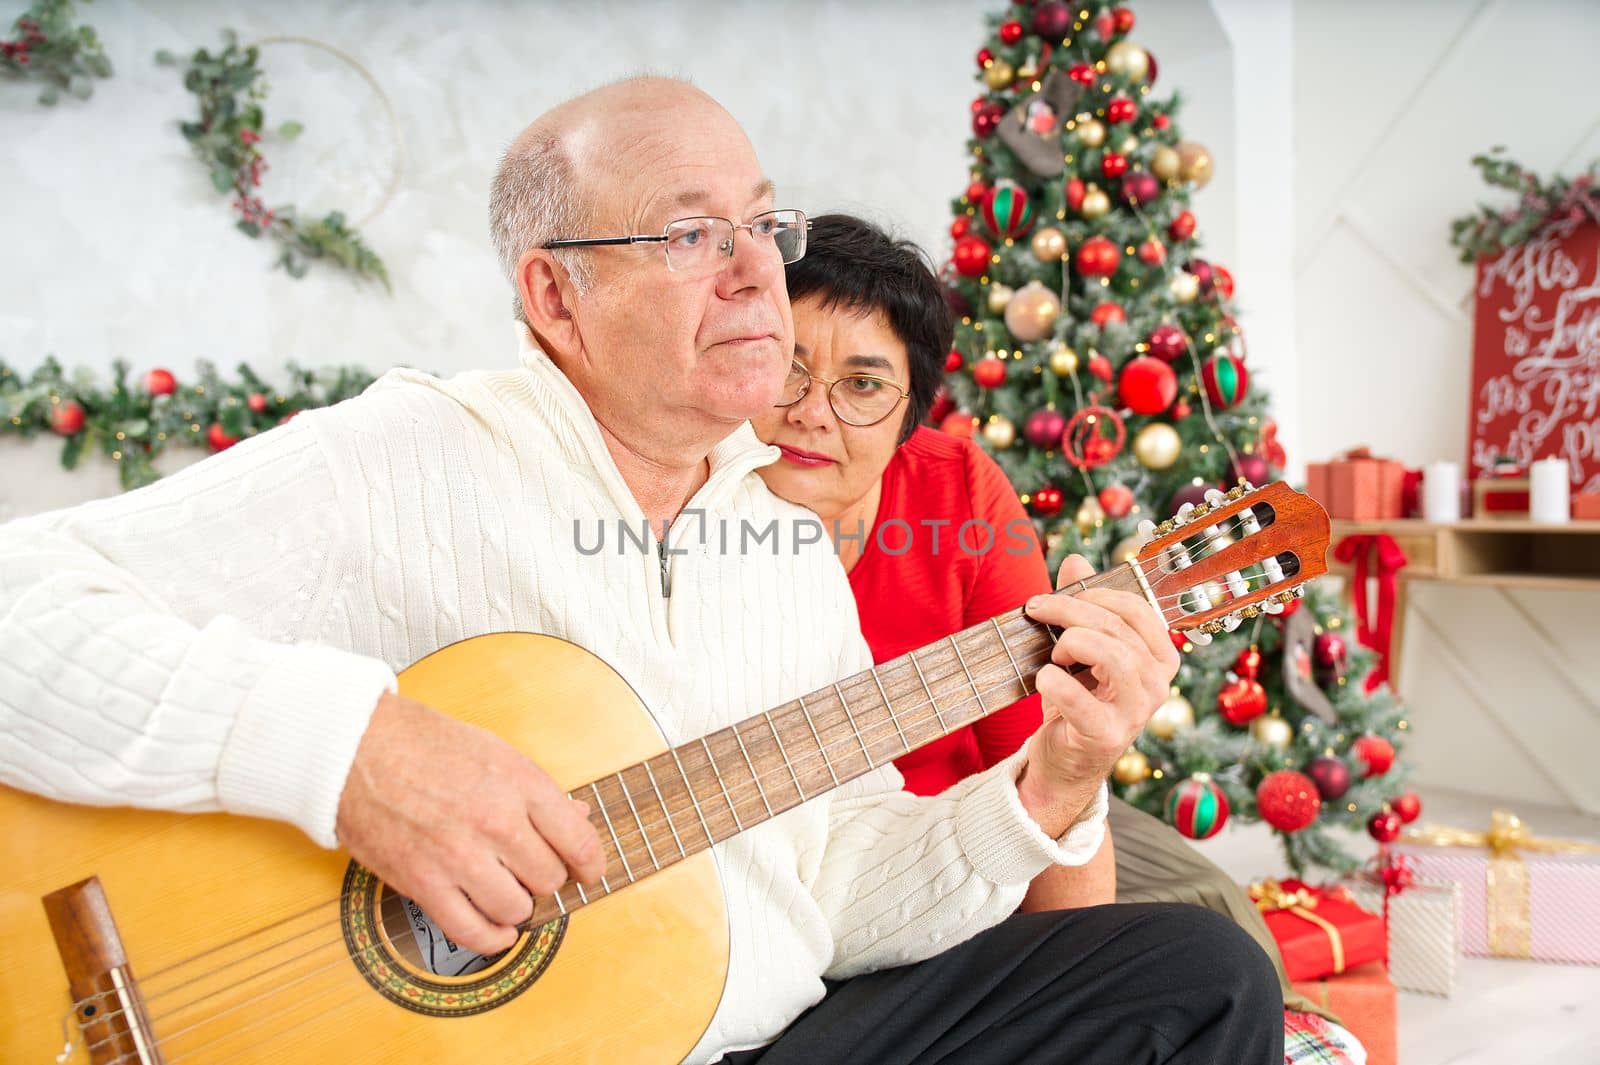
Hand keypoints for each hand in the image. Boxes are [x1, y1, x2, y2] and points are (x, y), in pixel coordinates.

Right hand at [335, 692, 605, 954]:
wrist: (355, 749)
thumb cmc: (424, 744)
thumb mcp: (495, 751)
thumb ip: (538, 791)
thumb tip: (578, 818)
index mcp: (519, 784)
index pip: (579, 841)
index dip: (591, 864)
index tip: (589, 872)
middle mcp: (495, 822)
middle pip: (549, 878)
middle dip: (548, 879)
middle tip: (535, 871)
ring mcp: (459, 856)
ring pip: (516, 908)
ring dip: (518, 906)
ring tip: (510, 891)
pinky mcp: (423, 883)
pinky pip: (471, 931)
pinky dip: (492, 938)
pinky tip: (498, 929)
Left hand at [1017, 555, 1179, 833]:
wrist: (1063, 759)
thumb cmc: (1075, 698)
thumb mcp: (1078, 648)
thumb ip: (1081, 605)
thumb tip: (1075, 559)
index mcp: (1159, 657)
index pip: (1137, 608)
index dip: (1094, 593)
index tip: (1053, 597)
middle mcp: (1158, 684)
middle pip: (1118, 627)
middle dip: (1070, 611)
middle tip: (1036, 612)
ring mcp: (1137, 713)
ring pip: (1113, 656)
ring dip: (1071, 644)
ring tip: (1052, 655)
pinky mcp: (1107, 737)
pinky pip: (1083, 702)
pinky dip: (1056, 684)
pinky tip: (1044, 678)